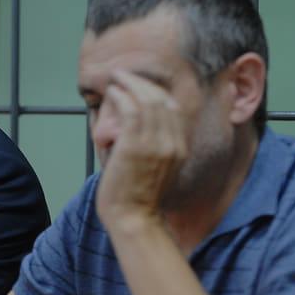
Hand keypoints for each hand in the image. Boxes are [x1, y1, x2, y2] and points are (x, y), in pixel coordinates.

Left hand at [95, 69, 186, 225]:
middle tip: (124, 75)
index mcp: (180, 147)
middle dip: (142, 82)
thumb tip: (133, 127)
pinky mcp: (135, 147)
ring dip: (130, 84)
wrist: (134, 219)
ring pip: (147, 100)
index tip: (140, 84)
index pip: (173, 108)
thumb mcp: (156, 168)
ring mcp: (155, 144)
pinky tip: (113, 93)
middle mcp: (172, 143)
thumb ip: (153, 147)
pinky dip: (122, 97)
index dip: (156, 90)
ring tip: (116, 79)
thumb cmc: (137, 198)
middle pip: (162, 99)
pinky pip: (132, 110)